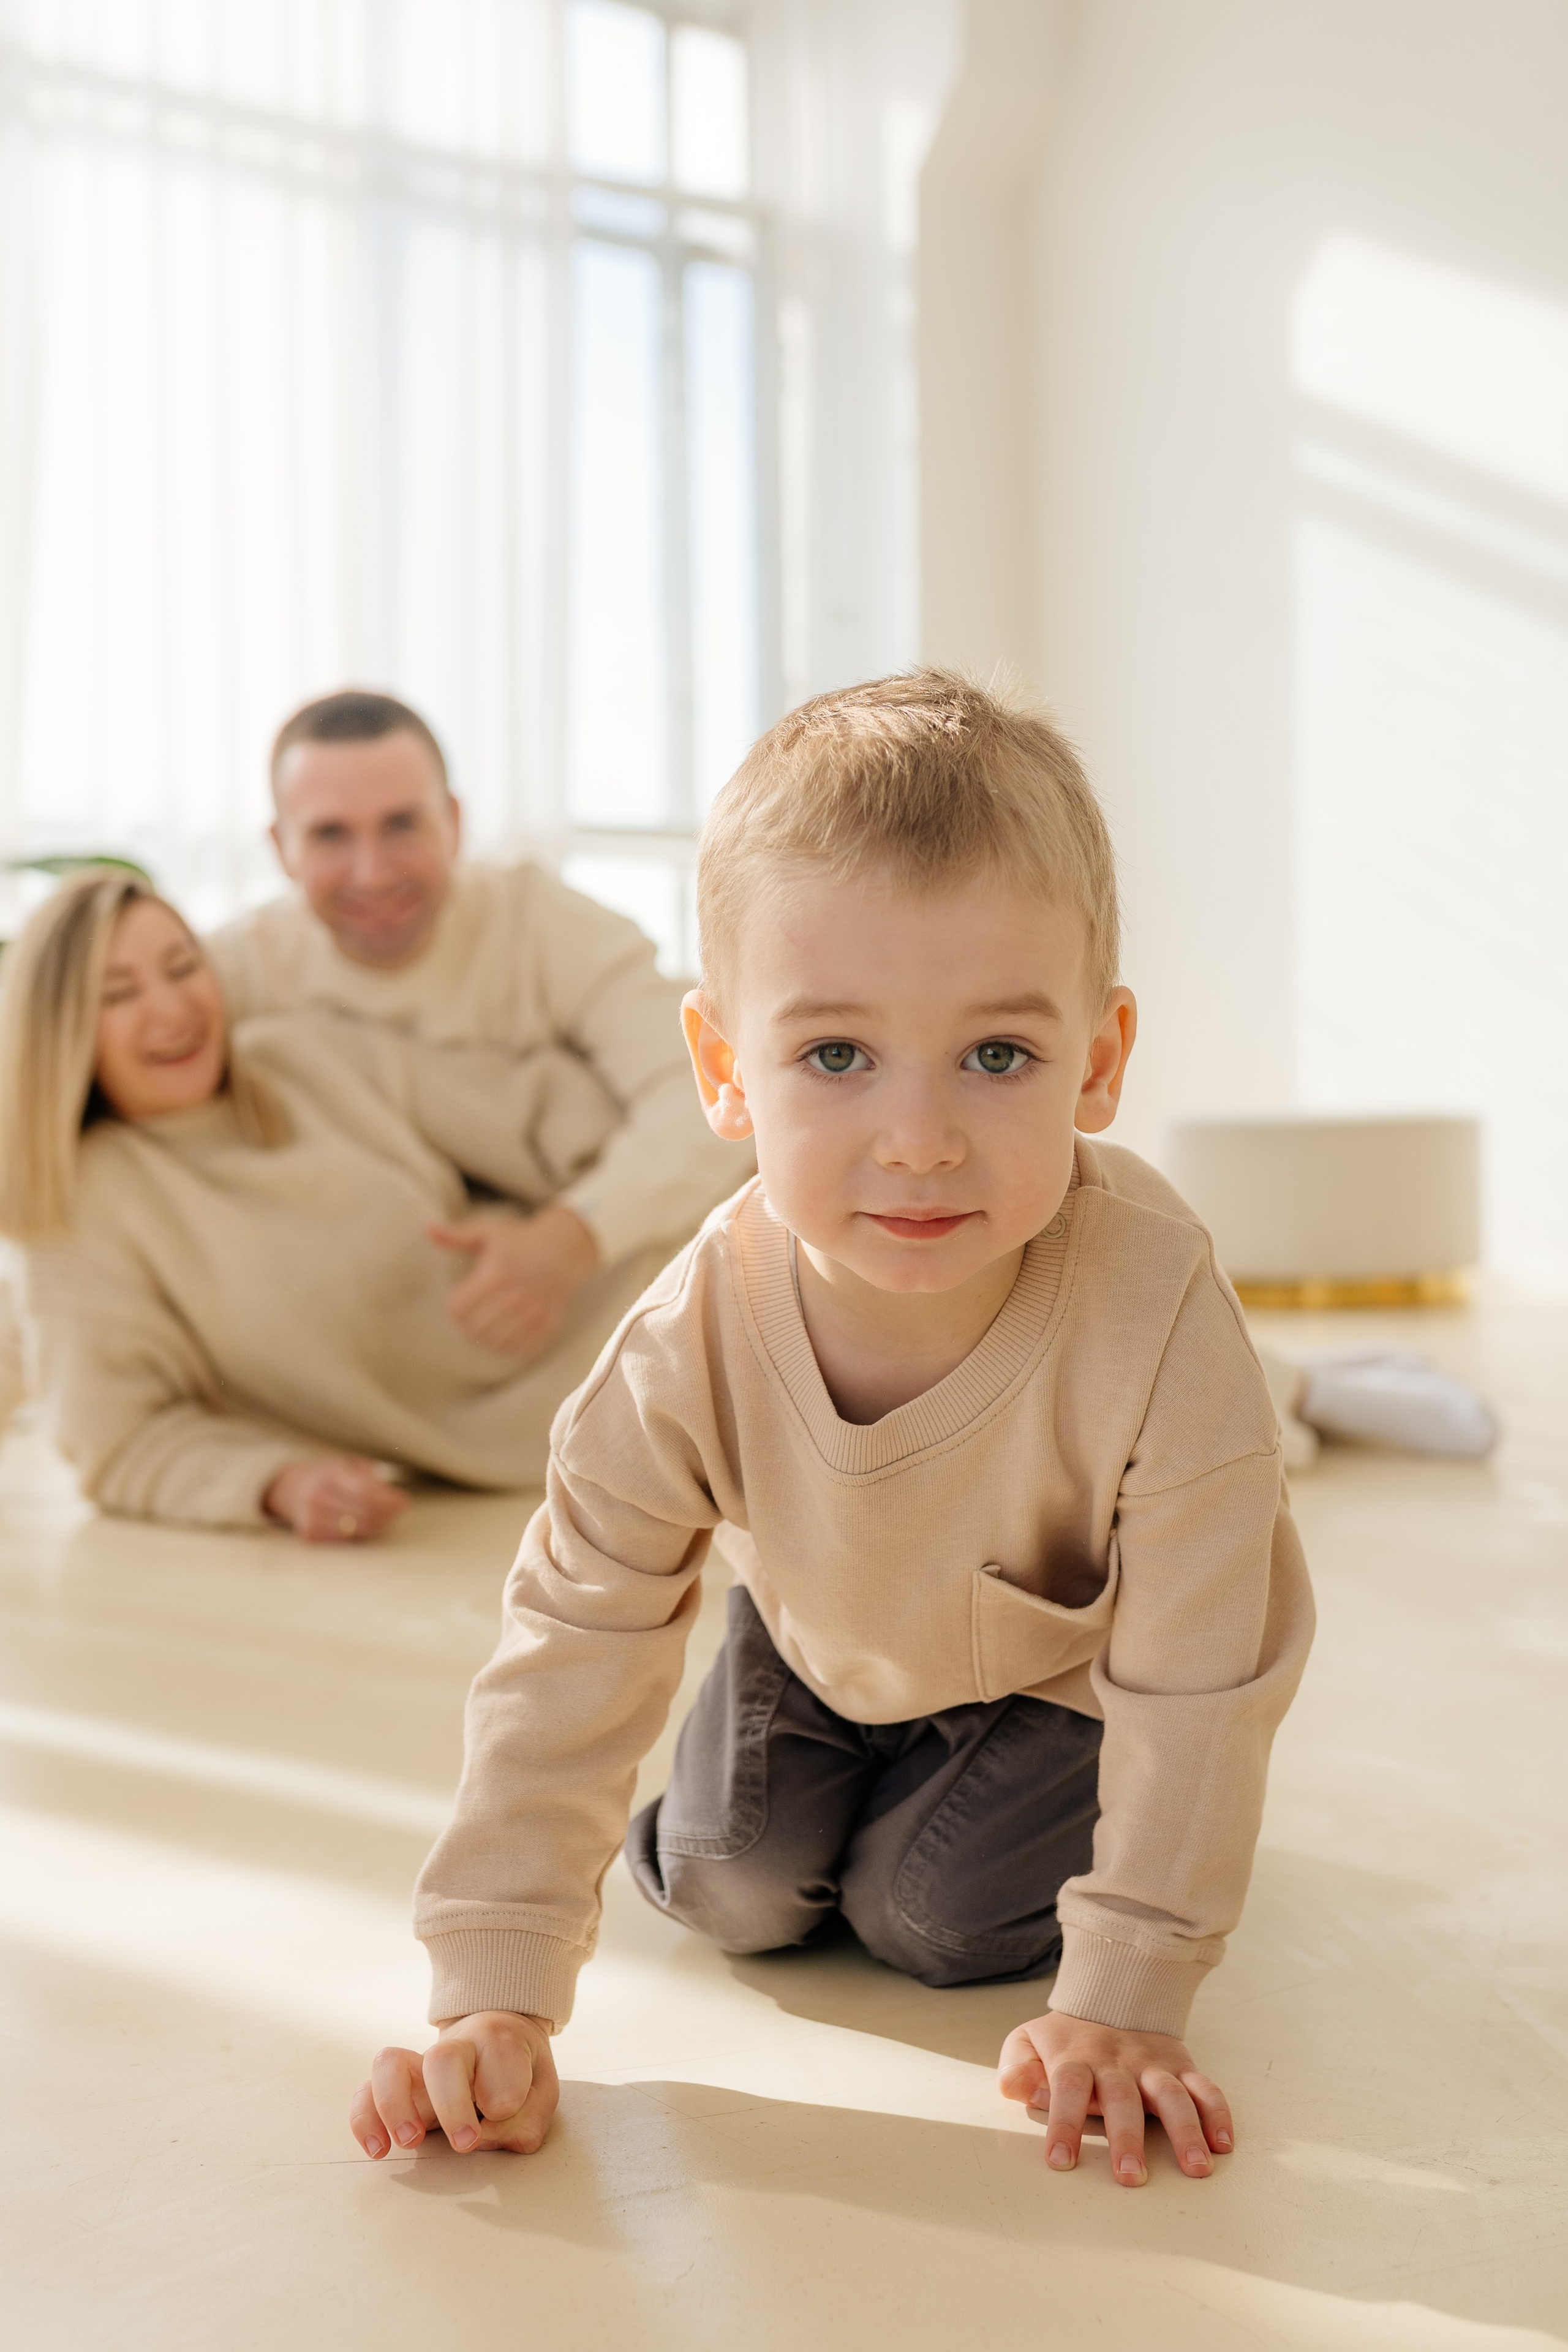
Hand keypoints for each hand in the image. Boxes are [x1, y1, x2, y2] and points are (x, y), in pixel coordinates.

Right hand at [263, 1456, 408, 1543]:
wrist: (292, 1489)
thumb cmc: (331, 1476)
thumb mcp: (350, 1466)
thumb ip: (374, 1479)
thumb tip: (400, 1501)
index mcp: (330, 1474)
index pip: (366, 1493)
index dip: (389, 1500)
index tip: (404, 1501)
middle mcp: (318, 1496)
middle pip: (365, 1514)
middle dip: (388, 1515)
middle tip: (397, 1510)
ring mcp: (311, 1518)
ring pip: (359, 1531)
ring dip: (377, 1525)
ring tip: (383, 1516)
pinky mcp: (309, 1536)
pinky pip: (347, 1540)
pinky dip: (360, 1534)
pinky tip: (364, 1523)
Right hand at [351, 2011, 558, 2159]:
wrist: (498, 2041)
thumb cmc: (521, 2075)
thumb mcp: (542, 2093)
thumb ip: (525, 2120)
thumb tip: (485, 2139)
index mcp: (500, 2041)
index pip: (501, 2060)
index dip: (507, 2094)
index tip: (508, 2112)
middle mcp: (456, 2048)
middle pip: (443, 2059)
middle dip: (452, 2106)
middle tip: (466, 2144)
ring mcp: (421, 2066)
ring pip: (391, 2064)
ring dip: (396, 2106)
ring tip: (411, 2141)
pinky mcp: (397, 2086)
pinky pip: (366, 2091)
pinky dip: (364, 2120)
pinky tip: (378, 2150)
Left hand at [429, 1201, 599, 1356]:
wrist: (566, 1247)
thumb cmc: (519, 1240)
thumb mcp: (488, 1233)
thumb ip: (456, 1237)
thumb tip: (426, 1229)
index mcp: (497, 1272)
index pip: (460, 1308)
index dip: (453, 1309)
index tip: (458, 1303)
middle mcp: (516, 1293)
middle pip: (476, 1329)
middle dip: (467, 1327)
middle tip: (469, 1319)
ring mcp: (534, 1309)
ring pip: (497, 1342)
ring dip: (486, 1339)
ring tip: (485, 1327)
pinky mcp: (548, 1321)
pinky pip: (520, 1348)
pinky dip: (507, 1346)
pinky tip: (505, 1333)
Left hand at [998, 2010, 1232, 2185]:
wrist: (1110, 1995)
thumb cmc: (1064, 2038)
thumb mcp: (1028, 2042)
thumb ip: (1018, 2068)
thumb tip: (1019, 2090)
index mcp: (1076, 2057)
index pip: (1068, 2089)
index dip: (1063, 2124)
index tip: (1059, 2161)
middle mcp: (1117, 2060)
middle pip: (1122, 2098)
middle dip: (1127, 2138)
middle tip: (1131, 2178)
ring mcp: (1152, 2062)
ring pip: (1171, 2094)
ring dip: (1185, 2131)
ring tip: (1196, 2169)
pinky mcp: (1181, 2064)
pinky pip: (1204, 2087)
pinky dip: (1218, 2113)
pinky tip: (1224, 2144)